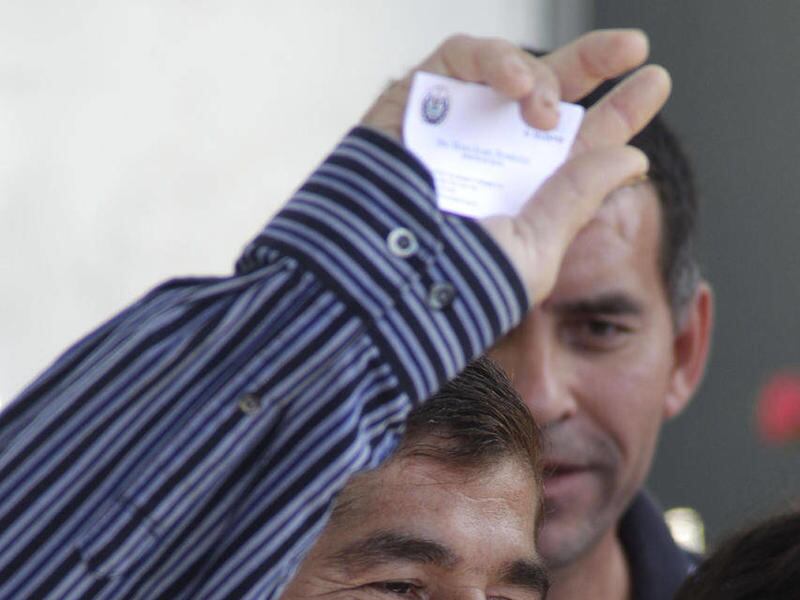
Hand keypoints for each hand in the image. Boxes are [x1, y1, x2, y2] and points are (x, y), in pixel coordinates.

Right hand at [361, 30, 670, 303]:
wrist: (381, 277)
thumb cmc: (456, 279)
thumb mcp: (534, 247)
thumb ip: (578, 197)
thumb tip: (631, 155)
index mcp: (528, 186)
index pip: (580, 143)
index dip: (620, 111)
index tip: (653, 81)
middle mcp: (495, 150)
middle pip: (552, 92)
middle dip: (593, 61)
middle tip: (632, 46)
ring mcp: (457, 123)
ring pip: (509, 70)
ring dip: (541, 76)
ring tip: (542, 110)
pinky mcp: (418, 100)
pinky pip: (459, 59)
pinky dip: (493, 60)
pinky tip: (515, 87)